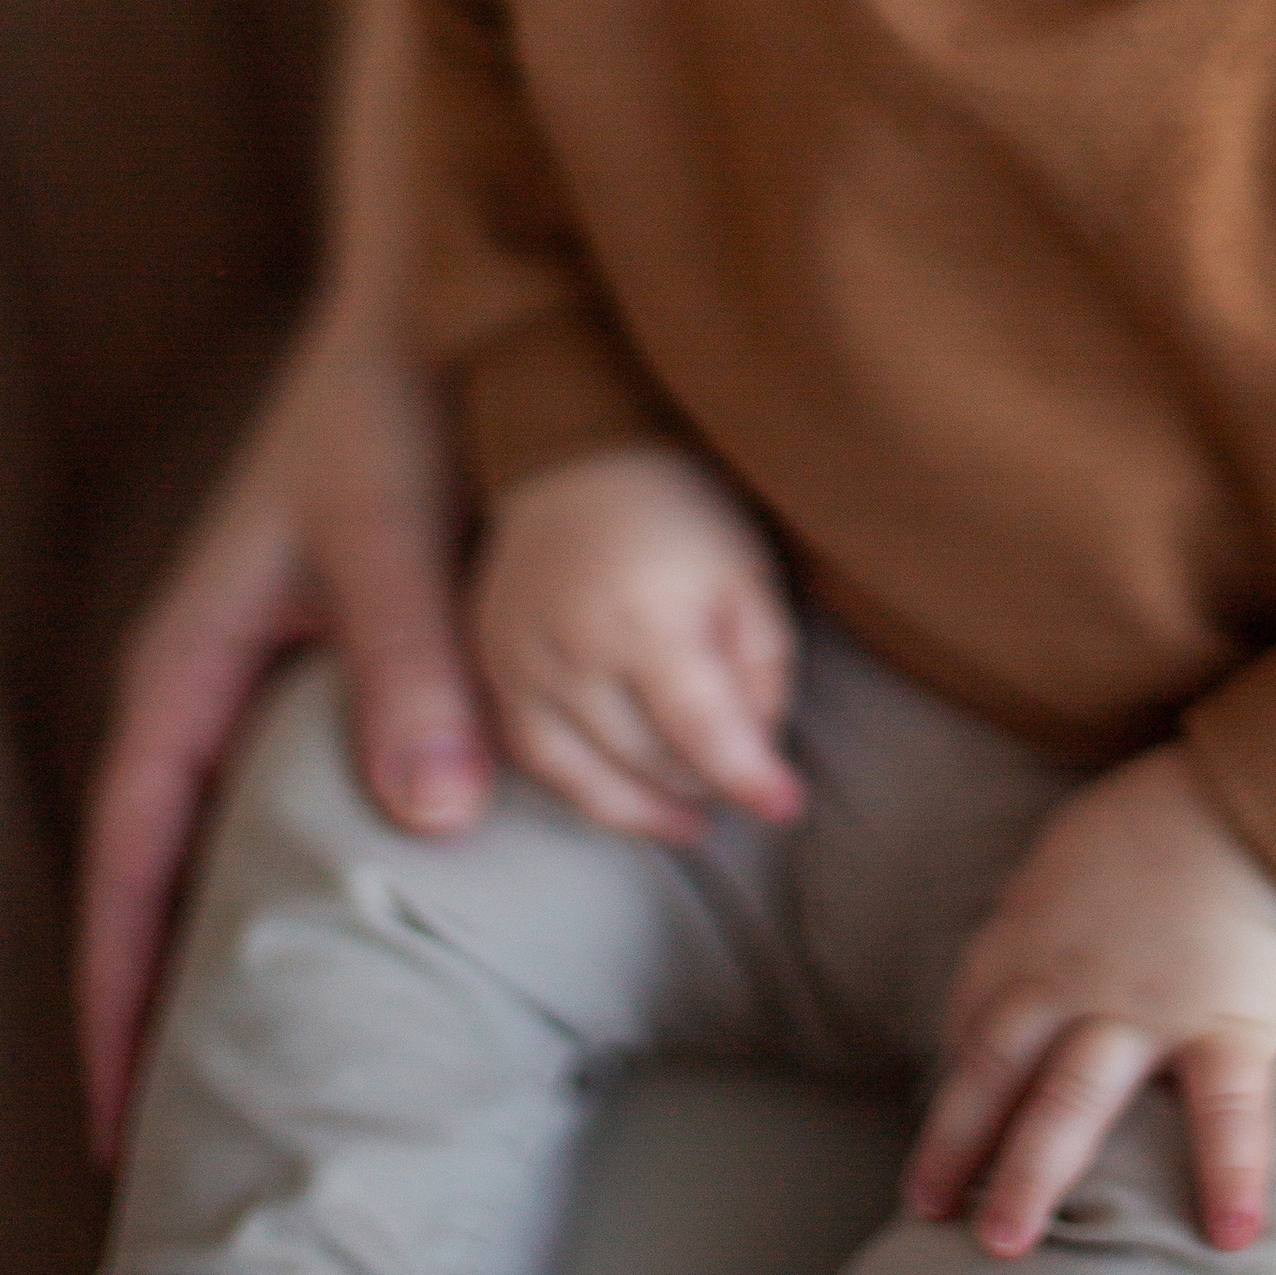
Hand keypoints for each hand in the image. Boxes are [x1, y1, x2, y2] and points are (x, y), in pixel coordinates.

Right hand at [76, 307, 495, 1160]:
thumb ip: (412, 661)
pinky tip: (359, 934)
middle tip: (175, 1144)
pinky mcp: (338, 654)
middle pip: (165, 871)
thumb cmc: (403, 401)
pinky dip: (303, 874)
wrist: (444, 298)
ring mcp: (271, 669)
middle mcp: (215, 673)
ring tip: (253, 1074)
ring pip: (231, 841)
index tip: (116, 1121)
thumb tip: (430, 818)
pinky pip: (293, 795)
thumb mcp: (395, 526)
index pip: (134, 857)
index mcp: (193, 658)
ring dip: (230, 946)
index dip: (122, 988)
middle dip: (160, 1001)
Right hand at [474, 442, 803, 838]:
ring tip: (693, 820)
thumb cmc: (680, 513)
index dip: (749, 779)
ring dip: (646, 810)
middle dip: (704, 784)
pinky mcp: (490, 667)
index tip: (785, 805)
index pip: (700, 732)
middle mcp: (571, 649)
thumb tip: (758, 754)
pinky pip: (534, 758)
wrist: (579, 454)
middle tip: (743, 784)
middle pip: (647, 760)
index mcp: (644, 618)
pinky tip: (627, 792)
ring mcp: (519, 662)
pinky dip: (585, 789)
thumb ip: (761, 669)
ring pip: (586, 779)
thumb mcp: (748, 574)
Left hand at [904, 743, 1275, 1258]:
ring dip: (1031, 1174)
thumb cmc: (1174, 809)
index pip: (976, 1017)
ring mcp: (1147, 1005)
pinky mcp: (1227, 1021)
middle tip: (929, 1213)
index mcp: (1037, 930)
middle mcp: (1075, 976)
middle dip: (956, 1144)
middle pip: (997, 1068)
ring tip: (1004, 1247)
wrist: (1261, 784)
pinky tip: (1233, 1235)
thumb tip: (1030, 940)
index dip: (954, 1080)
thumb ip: (1051, 903)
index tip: (944, 1131)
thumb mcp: (1079, 843)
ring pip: (1070, 1100)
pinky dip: (1231, 1172)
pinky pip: (1227, 1110)